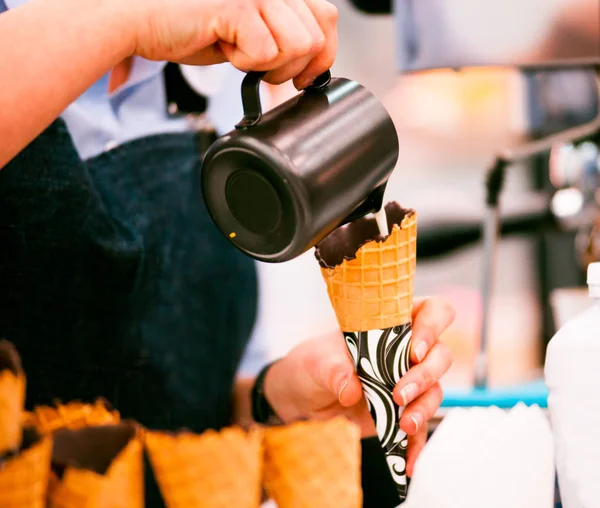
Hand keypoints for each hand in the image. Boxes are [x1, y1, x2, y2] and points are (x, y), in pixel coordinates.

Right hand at [131, 0, 337, 87]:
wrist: (145, 21)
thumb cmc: (194, 27)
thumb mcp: (252, 30)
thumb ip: (283, 34)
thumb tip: (314, 61)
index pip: (327, 18)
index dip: (322, 55)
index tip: (303, 76)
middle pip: (315, 39)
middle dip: (290, 67)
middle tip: (258, 65)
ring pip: (296, 47)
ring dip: (268, 65)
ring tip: (240, 54)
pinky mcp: (238, 7)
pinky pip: (265, 52)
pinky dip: (245, 64)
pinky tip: (225, 49)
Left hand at [264, 297, 453, 476]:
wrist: (304, 396)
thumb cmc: (313, 364)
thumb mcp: (317, 362)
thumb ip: (334, 370)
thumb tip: (352, 390)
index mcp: (391, 324)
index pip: (431, 311)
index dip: (432, 326)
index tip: (414, 351)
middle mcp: (406, 350)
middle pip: (440, 356)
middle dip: (425, 375)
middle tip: (398, 394)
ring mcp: (407, 382)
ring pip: (435, 390)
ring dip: (423, 408)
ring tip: (403, 425)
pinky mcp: (402, 412)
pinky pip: (420, 428)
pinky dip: (417, 445)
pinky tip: (410, 461)